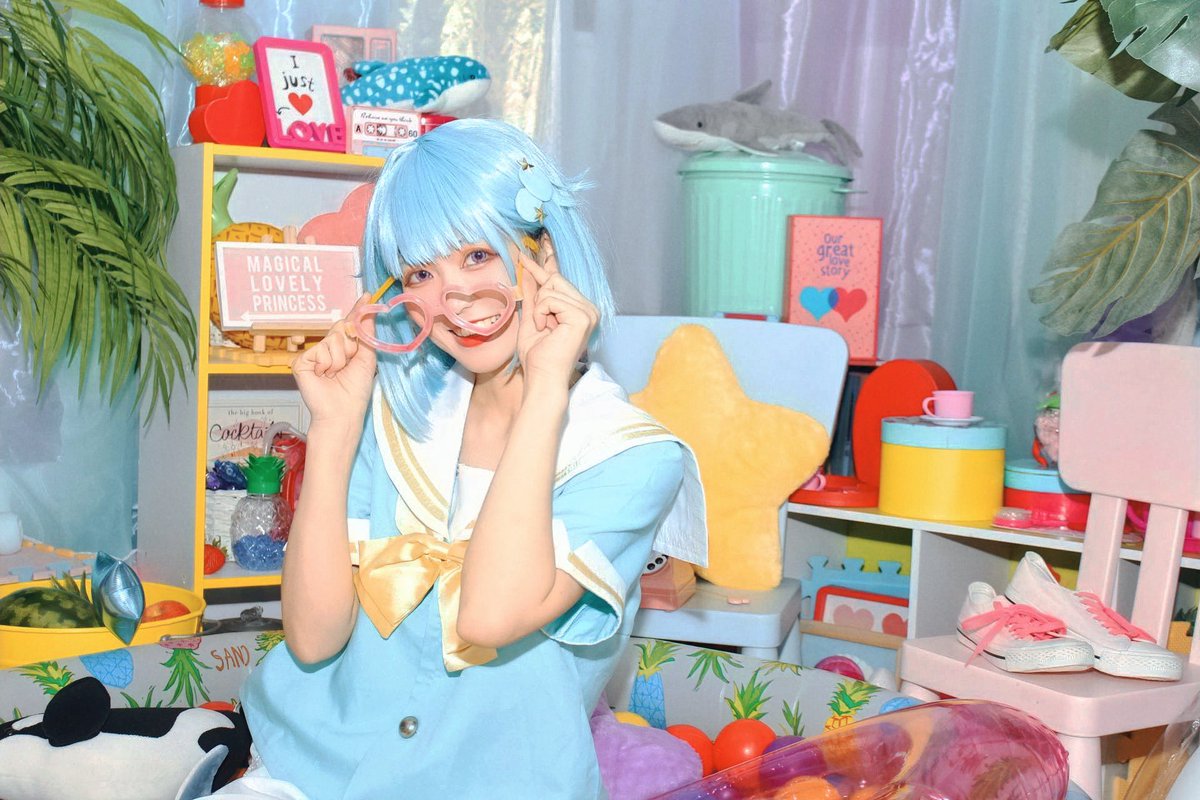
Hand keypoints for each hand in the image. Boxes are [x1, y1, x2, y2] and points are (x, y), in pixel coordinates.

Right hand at [292, 293, 376, 425]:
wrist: (343, 411)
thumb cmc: (355, 390)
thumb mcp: (367, 358)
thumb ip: (366, 333)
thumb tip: (369, 310)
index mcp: (344, 347)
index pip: (350, 324)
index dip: (357, 310)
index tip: (367, 296)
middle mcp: (328, 348)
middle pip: (341, 327)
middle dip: (350, 345)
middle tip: (349, 364)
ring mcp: (314, 354)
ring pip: (332, 339)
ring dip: (339, 358)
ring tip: (336, 374)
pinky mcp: (301, 362)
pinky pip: (319, 351)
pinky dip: (326, 364)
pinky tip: (323, 376)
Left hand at [516, 236, 598, 389]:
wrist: (542, 377)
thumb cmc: (537, 355)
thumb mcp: (531, 318)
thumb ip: (532, 295)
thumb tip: (527, 270)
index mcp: (578, 308)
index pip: (560, 278)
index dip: (548, 260)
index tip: (542, 238)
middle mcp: (588, 307)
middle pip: (555, 280)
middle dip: (540, 299)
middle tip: (543, 326)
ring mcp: (588, 310)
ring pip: (550, 289)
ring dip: (540, 311)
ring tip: (546, 331)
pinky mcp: (582, 315)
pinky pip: (550, 299)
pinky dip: (542, 314)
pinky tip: (548, 331)